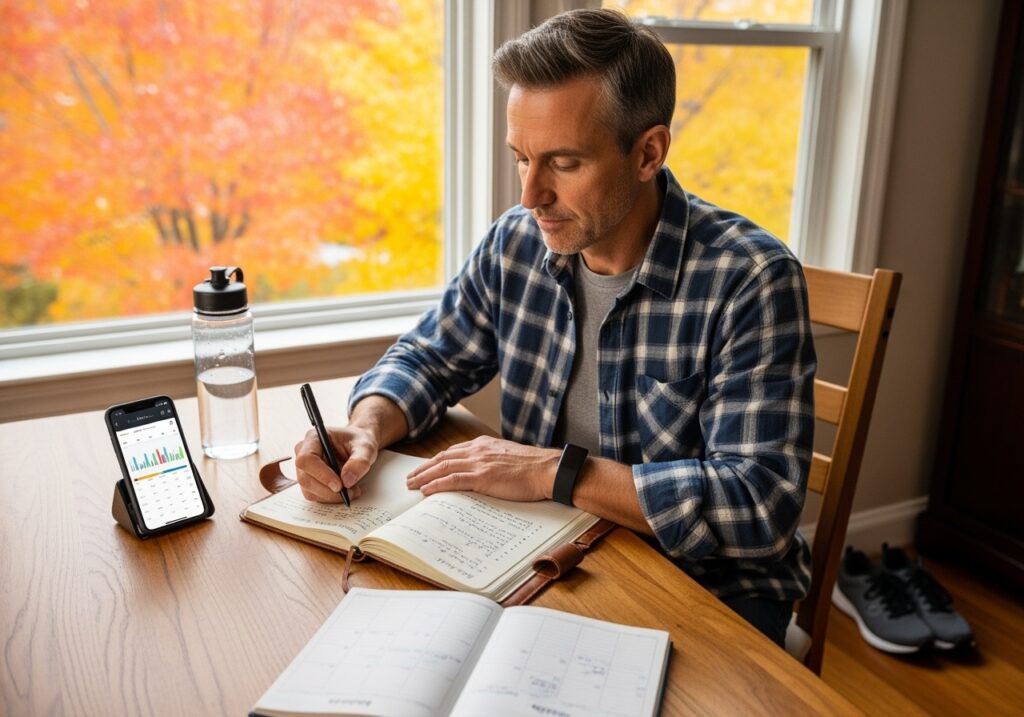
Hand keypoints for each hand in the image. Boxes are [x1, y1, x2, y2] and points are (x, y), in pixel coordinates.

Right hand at [293, 425, 377, 502]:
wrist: (358, 446)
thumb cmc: (359, 442)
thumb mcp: (366, 447)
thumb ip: (359, 461)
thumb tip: (346, 480)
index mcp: (314, 438)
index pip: (307, 459)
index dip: (321, 474)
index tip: (339, 485)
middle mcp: (303, 452)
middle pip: (305, 478)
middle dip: (328, 490)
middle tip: (350, 492)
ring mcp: (304, 468)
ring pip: (309, 490)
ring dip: (331, 496)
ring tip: (352, 491)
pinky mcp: (309, 480)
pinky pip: (314, 495)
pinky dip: (330, 498)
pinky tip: (345, 492)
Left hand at [405, 436, 560, 501]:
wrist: (547, 469)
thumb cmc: (533, 467)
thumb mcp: (508, 457)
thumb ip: (492, 461)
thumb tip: (483, 473)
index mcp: (484, 444)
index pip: (453, 451)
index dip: (436, 460)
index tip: (426, 467)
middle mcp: (478, 450)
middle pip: (442, 458)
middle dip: (424, 468)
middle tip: (410, 478)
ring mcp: (479, 463)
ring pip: (443, 468)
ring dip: (424, 477)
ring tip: (411, 485)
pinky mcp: (482, 477)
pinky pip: (453, 480)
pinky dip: (436, 485)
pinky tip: (426, 491)